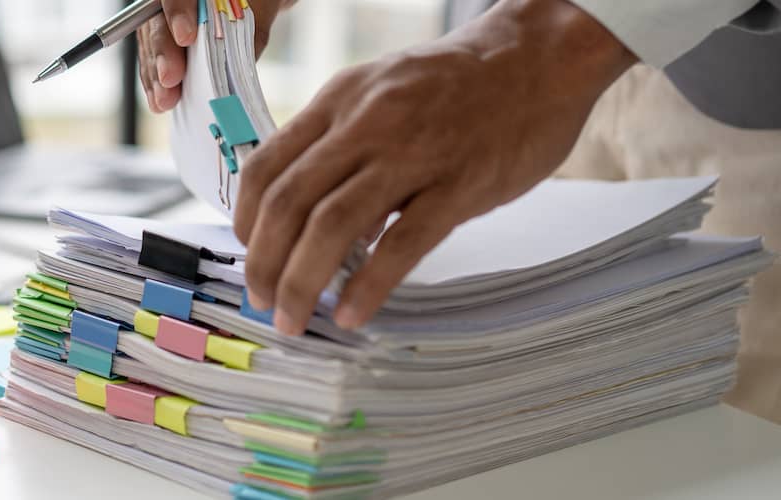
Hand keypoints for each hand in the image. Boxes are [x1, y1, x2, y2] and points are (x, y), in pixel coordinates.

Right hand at [137, 0, 289, 112]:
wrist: (253, 2)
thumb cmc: (256, 1)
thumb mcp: (261, 8)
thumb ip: (249, 32)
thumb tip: (235, 68)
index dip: (178, 13)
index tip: (185, 37)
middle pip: (157, 20)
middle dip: (163, 53)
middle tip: (170, 78)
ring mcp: (162, 14)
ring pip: (151, 41)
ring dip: (156, 73)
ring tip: (165, 98)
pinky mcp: (162, 36)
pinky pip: (152, 56)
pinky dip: (156, 79)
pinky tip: (160, 97)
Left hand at [233, 0, 635, 334]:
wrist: (539, 59)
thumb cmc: (458, 84)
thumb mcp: (379, 92)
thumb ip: (340, 144)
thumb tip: (310, 214)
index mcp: (339, 100)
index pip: (266, 166)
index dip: (246, 220)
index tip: (249, 254)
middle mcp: (366, 124)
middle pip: (289, 202)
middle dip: (264, 263)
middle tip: (263, 301)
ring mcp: (413, 153)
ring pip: (332, 225)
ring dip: (302, 282)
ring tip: (294, 318)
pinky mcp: (459, 184)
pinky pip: (402, 244)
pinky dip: (368, 286)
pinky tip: (353, 314)